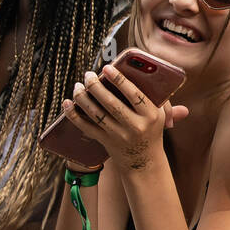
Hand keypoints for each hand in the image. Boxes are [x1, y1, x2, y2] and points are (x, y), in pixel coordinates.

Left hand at [58, 65, 187, 171]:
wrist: (144, 161)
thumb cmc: (151, 131)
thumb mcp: (161, 115)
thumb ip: (162, 98)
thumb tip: (163, 78)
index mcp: (151, 116)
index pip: (134, 94)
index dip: (119, 80)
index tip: (107, 68)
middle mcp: (135, 126)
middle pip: (111, 103)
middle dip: (96, 86)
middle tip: (88, 74)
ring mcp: (118, 135)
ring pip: (96, 113)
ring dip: (83, 97)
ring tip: (78, 85)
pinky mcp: (105, 141)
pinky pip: (86, 126)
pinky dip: (74, 115)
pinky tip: (67, 103)